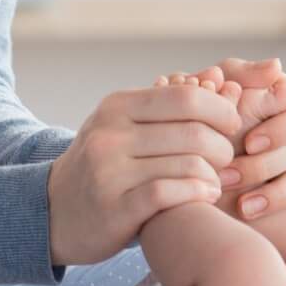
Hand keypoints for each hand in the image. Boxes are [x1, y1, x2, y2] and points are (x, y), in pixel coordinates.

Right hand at [47, 81, 240, 265]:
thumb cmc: (105, 164)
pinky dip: (197, 193)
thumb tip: (220, 76)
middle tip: (227, 160)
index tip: (231, 125)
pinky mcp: (113, 208)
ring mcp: (108, 171)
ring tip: (217, 182)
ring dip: (214, 176)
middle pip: (193, 133)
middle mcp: (109, 134)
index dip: (220, 110)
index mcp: (117, 106)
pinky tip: (205, 196)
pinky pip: (168, 193)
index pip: (186, 97)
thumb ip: (170, 104)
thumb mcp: (126, 125)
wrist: (53, 210)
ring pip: (186, 165)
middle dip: (223, 147)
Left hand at [173, 58, 285, 219]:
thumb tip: (277, 66)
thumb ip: (239, 75)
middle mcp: (285, 136)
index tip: (249, 143)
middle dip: (264, 165)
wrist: (171, 163)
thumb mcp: (208, 91)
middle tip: (229, 176)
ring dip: (278, 193)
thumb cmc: (193, 120)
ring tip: (243, 207)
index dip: (281, 127)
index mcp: (274, 107)